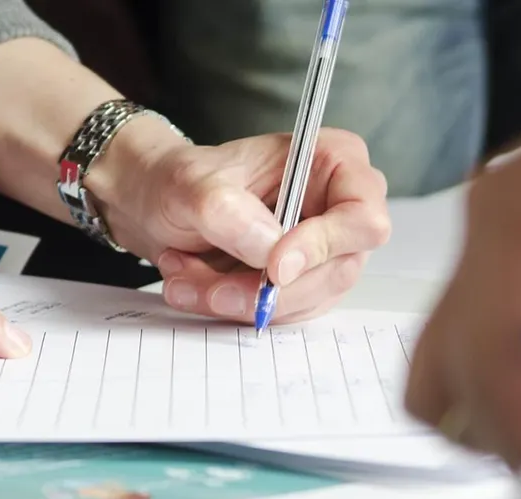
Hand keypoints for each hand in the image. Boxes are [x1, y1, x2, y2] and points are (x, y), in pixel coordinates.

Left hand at [96, 126, 391, 323]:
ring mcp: (325, 252)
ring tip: (185, 278)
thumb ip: (231, 213)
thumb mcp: (191, 186)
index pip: (363, 219)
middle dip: (264, 288)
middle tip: (205, 287)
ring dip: (240, 301)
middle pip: (335, 271)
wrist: (157, 205)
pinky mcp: (303, 285)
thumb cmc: (181, 181)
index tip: (273, 268)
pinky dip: (235, 308)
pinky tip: (196, 286)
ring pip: (304, 301)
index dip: (323, 248)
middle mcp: (339, 209)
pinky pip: (282, 314)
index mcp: (333, 162)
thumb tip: (272, 253)